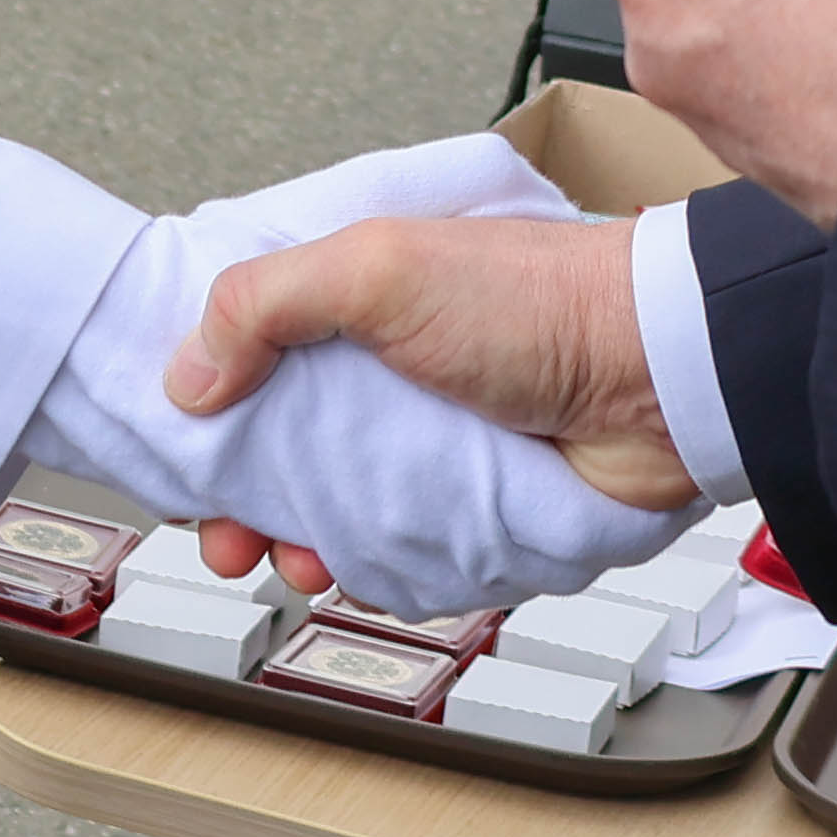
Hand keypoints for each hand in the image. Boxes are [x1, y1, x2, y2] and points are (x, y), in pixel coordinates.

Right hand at [45, 135, 690, 617]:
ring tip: (291, 558)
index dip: (207, 401)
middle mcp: (385, 366)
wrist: (659, 375)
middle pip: (280, 442)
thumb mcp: (380, 267)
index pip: (250, 348)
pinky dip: (370, 568)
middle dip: (241, 496)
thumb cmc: (541, 297)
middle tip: (224, 534)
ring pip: (332, 507)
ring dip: (299, 541)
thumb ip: (268, 302)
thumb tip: (188, 372)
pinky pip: (397, 550)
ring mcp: (426, 439)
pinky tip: (356, 568)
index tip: (177, 450)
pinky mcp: (467, 502)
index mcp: (355, 294)